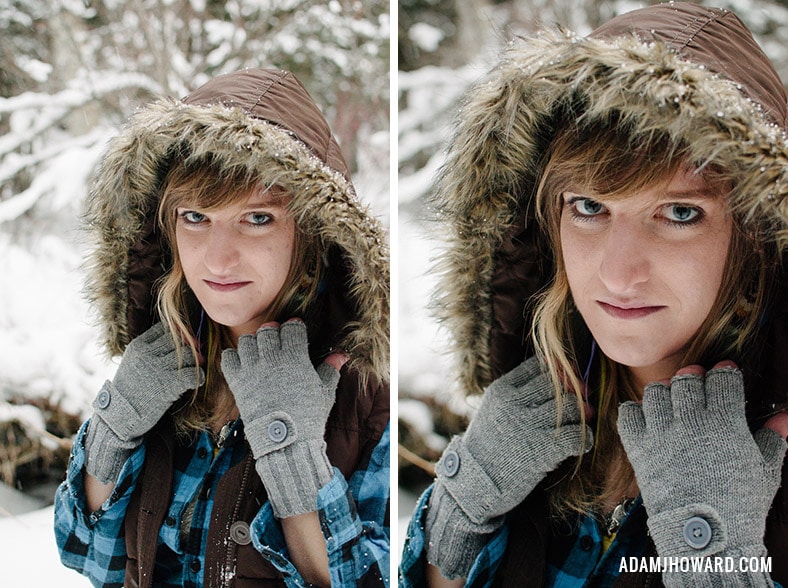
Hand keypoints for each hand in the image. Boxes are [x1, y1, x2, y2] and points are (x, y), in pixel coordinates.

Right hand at [85, 322, 202, 482]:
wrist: (120, 416)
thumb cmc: (130, 389)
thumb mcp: (133, 362)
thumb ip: (151, 350)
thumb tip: (180, 338)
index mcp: (138, 346)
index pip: (165, 329)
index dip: (180, 334)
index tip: (187, 342)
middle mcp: (147, 354)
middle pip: (180, 341)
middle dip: (192, 348)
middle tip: (198, 357)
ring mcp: (158, 369)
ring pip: (189, 355)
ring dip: (197, 363)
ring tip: (197, 370)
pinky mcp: (167, 386)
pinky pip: (193, 374)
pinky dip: (199, 377)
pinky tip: (197, 382)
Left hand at [220, 319, 343, 516]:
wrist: (285, 442)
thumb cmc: (308, 417)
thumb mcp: (325, 392)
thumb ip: (330, 369)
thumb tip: (341, 355)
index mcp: (294, 358)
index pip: (291, 328)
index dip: (295, 327)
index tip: (297, 330)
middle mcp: (271, 359)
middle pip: (267, 331)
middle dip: (274, 332)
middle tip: (278, 340)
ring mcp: (252, 370)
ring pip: (247, 341)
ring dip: (255, 342)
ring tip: (261, 351)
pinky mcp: (237, 382)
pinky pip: (228, 358)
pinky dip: (234, 357)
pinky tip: (244, 363)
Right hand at [425, 356, 590, 577]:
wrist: (475, 482)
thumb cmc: (487, 446)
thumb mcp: (493, 410)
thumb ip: (516, 394)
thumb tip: (557, 378)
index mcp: (502, 390)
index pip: (538, 367)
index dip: (558, 372)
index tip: (567, 381)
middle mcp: (514, 403)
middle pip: (558, 385)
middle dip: (575, 391)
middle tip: (584, 400)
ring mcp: (528, 425)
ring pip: (571, 407)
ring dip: (583, 415)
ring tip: (584, 422)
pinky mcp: (541, 450)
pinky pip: (576, 436)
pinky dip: (586, 439)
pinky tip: (583, 444)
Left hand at [617, 362, 786, 559]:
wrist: (704, 537)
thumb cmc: (739, 506)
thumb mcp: (765, 472)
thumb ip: (773, 439)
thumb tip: (785, 417)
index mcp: (724, 423)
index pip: (722, 380)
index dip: (726, 374)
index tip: (726, 376)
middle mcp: (690, 422)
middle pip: (686, 380)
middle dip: (694, 377)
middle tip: (698, 383)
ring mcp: (661, 435)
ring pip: (655, 392)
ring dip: (665, 391)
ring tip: (673, 400)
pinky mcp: (639, 449)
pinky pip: (628, 415)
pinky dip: (635, 411)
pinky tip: (647, 418)